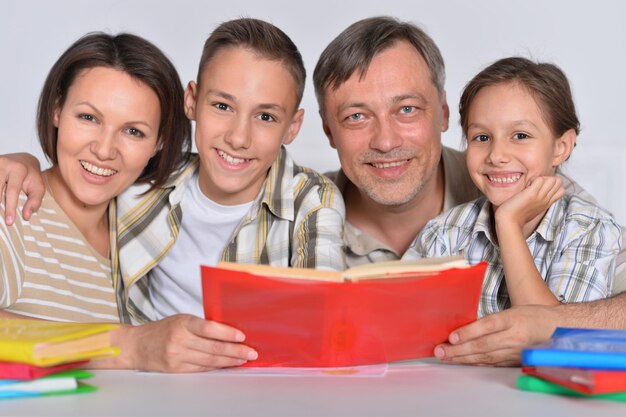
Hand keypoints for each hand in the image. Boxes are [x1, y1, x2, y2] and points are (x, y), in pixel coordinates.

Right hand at [0, 153, 43, 224]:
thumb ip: (35, 201)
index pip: (12, 190)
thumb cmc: (32, 177)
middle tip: (0, 220)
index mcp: (18, 169)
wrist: (24, 160)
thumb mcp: (39, 188)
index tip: (9, 221)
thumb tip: (26, 216)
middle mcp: (4, 164)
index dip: (10, 207)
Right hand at [93, 314, 257, 371]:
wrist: (136, 346)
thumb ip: (201, 325)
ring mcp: (177, 356)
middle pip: (213, 347)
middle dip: (235, 351)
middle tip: (251, 353)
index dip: (227, 333)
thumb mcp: (180, 320)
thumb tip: (228, 331)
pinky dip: (216, 367)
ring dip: (229, 361)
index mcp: (182, 323)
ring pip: (209, 361)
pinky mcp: (176, 369)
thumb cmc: (162, 330)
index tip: (242, 337)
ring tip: (243, 360)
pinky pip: (200, 369)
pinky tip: (227, 365)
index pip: (209, 327)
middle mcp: (179, 340)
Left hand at [433, 305, 559, 365]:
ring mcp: (516, 351)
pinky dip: (476, 362)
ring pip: (485, 356)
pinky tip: (463, 361)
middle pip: (482, 344)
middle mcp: (514, 336)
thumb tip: (466, 327)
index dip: (468, 332)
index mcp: (513, 319)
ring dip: (463, 358)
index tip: (451, 337)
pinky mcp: (516, 360)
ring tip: (446, 357)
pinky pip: (493, 362)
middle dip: (458, 349)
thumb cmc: (534, 316)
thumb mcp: (513, 311)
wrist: (559, 329)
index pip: (487, 326)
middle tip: (440, 350)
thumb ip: (493, 319)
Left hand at [495, 176, 563, 230]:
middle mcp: (546, 200)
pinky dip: (533, 179)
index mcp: (546, 203)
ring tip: (531, 185)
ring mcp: (540, 197)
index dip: (552, 184)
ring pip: (553, 179)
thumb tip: (535, 193)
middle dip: (548, 178)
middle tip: (535, 185)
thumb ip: (537, 201)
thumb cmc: (516, 216)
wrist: (509, 222)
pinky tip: (526, 186)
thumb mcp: (532, 209)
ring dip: (541, 178)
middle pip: (559, 182)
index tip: (540, 188)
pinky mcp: (532, 194)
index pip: (561, 190)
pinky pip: (540, 179)